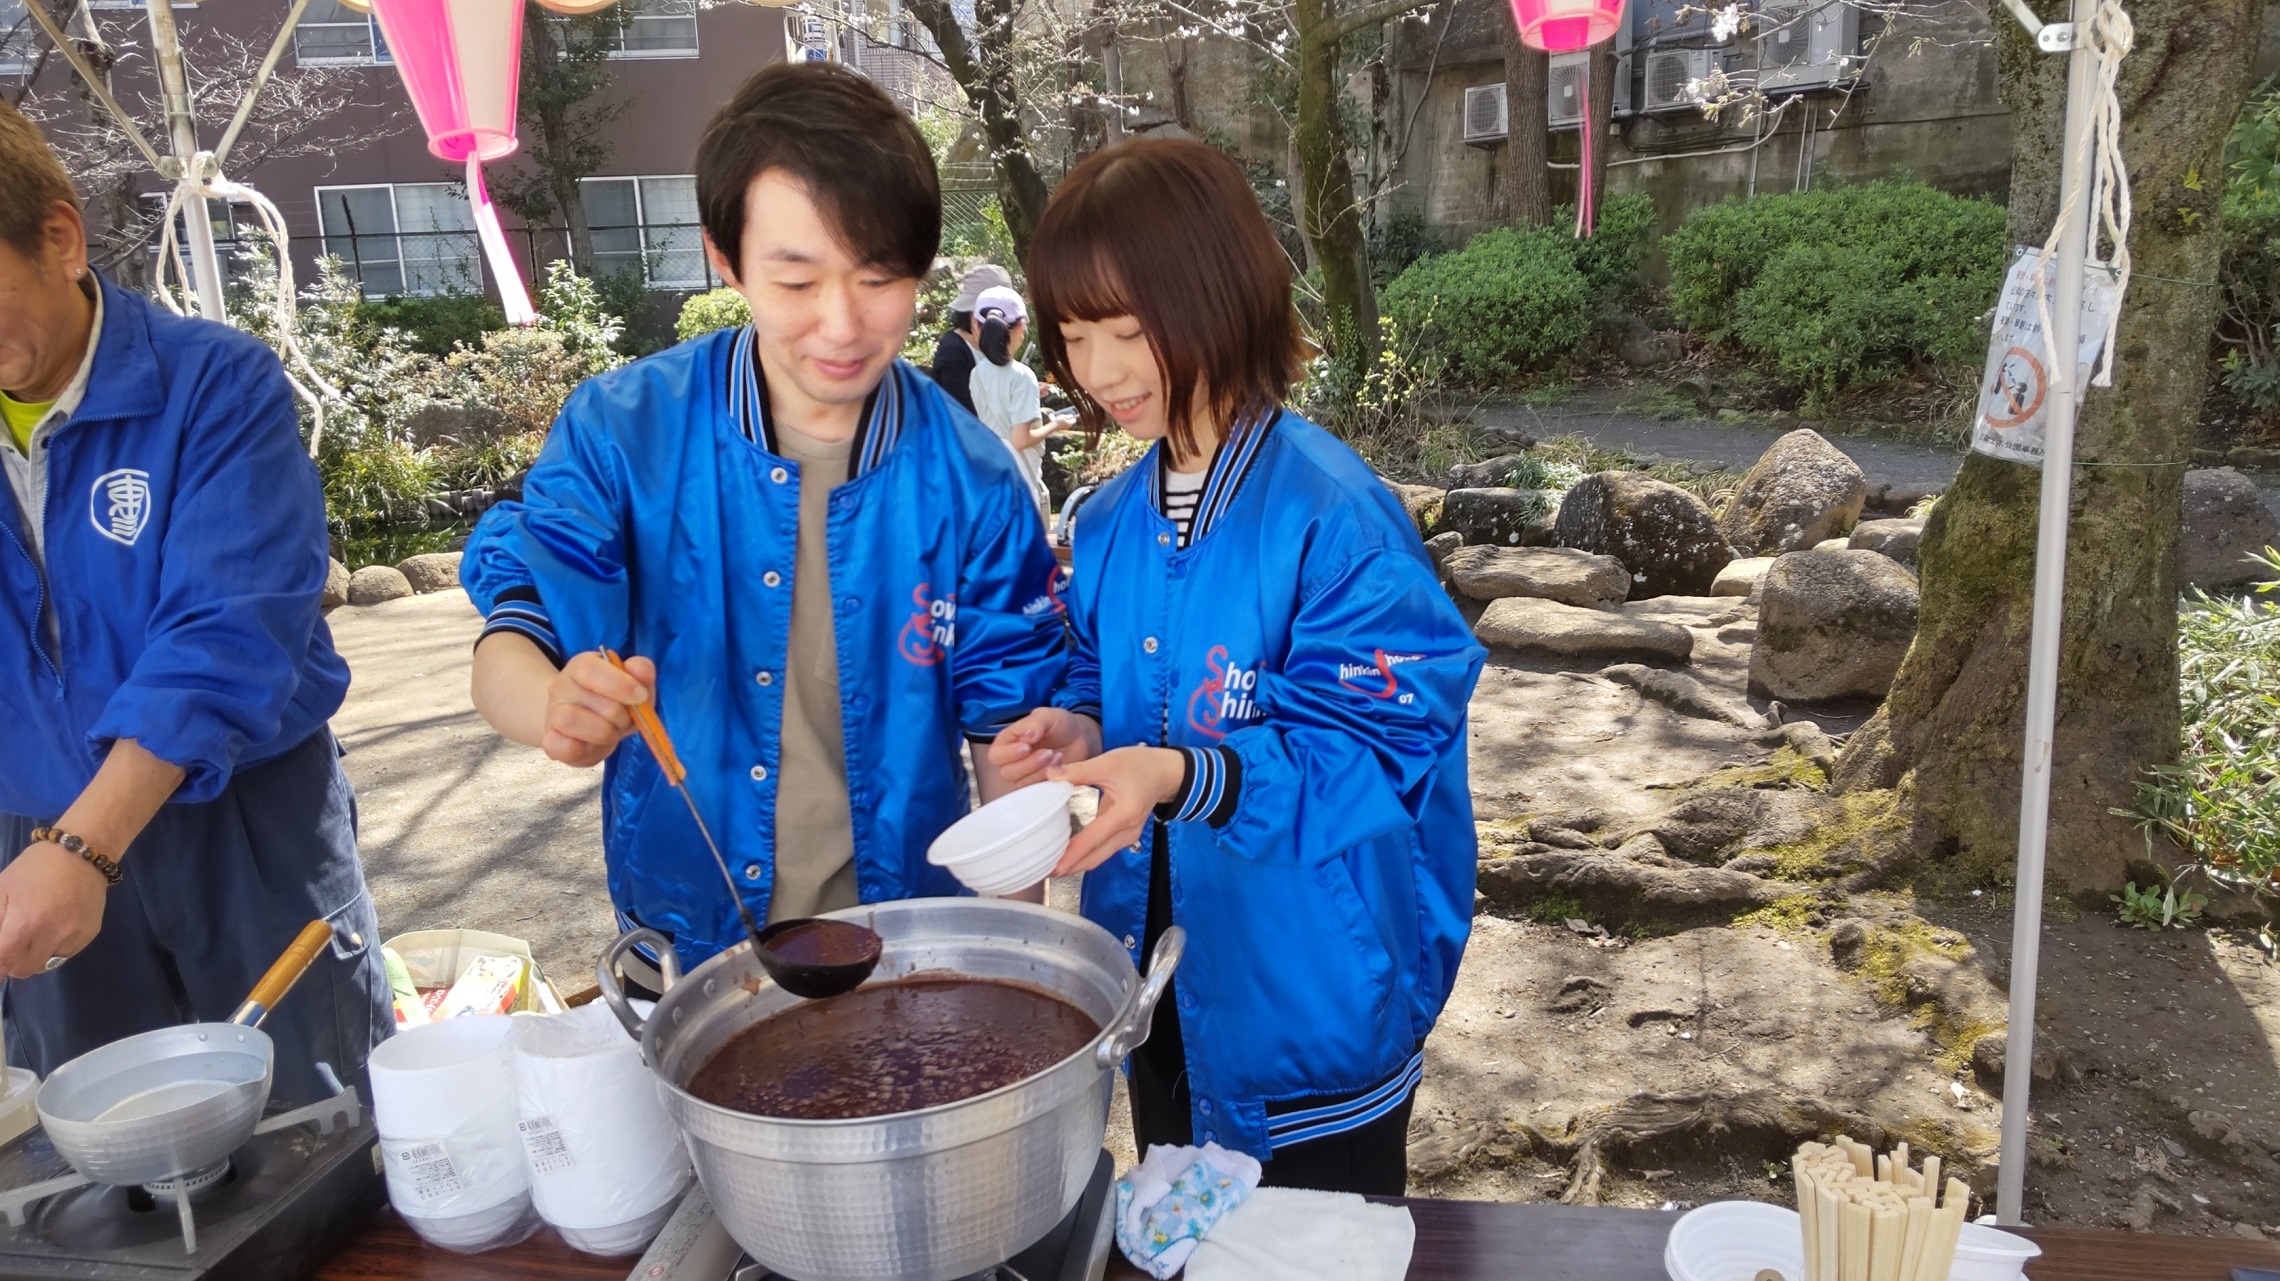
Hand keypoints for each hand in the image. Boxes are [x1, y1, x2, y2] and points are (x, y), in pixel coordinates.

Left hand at [0, 842, 107, 977]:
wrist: (81, 853)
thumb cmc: (34, 868)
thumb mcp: (2, 888)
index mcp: (26, 921)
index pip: (3, 961)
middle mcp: (52, 934)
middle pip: (23, 969)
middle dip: (11, 962)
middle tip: (11, 944)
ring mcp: (74, 936)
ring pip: (43, 965)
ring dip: (32, 957)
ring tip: (33, 934)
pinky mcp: (89, 935)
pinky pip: (63, 955)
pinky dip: (52, 949)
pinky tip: (54, 927)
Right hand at [542, 652, 654, 767]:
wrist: (592, 730)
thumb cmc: (616, 703)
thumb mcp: (636, 685)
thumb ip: (641, 672)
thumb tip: (638, 667)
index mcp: (582, 666)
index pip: (589, 668)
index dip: (619, 684)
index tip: (640, 696)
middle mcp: (561, 686)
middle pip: (591, 699)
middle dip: (620, 715)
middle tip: (625, 720)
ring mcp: (552, 714)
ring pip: (570, 720)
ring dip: (604, 732)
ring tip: (611, 732)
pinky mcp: (550, 742)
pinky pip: (556, 745)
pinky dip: (579, 749)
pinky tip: (592, 746)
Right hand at [988, 708, 1101, 787]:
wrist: (1079, 737)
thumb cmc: (1059, 724)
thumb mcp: (1048, 716)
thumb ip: (1036, 723)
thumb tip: (1026, 736)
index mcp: (1007, 742)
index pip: (996, 755)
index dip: (1009, 754)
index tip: (1026, 747)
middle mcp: (1012, 761)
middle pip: (1008, 773)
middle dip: (1029, 764)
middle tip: (1047, 752)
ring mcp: (1025, 775)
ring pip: (1022, 784)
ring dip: (1041, 772)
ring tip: (1057, 756)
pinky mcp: (1039, 785)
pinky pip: (1038, 791)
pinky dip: (1050, 780)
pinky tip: (1061, 766)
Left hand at [1049, 746, 1185, 876]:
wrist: (1164, 773)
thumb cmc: (1140, 766)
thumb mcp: (1109, 762)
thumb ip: (1079, 771)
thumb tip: (1051, 775)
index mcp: (1125, 814)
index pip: (1094, 839)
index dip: (1073, 854)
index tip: (1055, 866)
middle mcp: (1128, 831)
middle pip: (1096, 856)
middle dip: (1070, 866)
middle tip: (1044, 871)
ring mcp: (1127, 837)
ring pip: (1098, 857)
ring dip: (1076, 863)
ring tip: (1051, 866)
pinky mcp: (1123, 836)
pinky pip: (1101, 851)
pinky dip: (1085, 855)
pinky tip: (1068, 854)